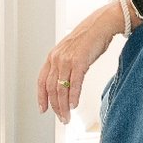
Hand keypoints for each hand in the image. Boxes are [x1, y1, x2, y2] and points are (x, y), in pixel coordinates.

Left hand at [37, 4, 120, 123]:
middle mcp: (57, 58)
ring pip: (61, 89)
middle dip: (55, 106)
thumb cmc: (89, 38)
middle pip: (51, 88)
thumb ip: (65, 65)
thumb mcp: (71, 51)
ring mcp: (67, 60)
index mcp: (52, 56)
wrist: (101, 24)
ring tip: (67, 116)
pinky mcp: (80, 61)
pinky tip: (74, 105)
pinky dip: (74, 96)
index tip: (43, 109)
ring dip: (64, 106)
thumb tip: (65, 83)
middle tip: (61, 118)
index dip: (41, 97)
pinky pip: (74, 83)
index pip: (41, 81)